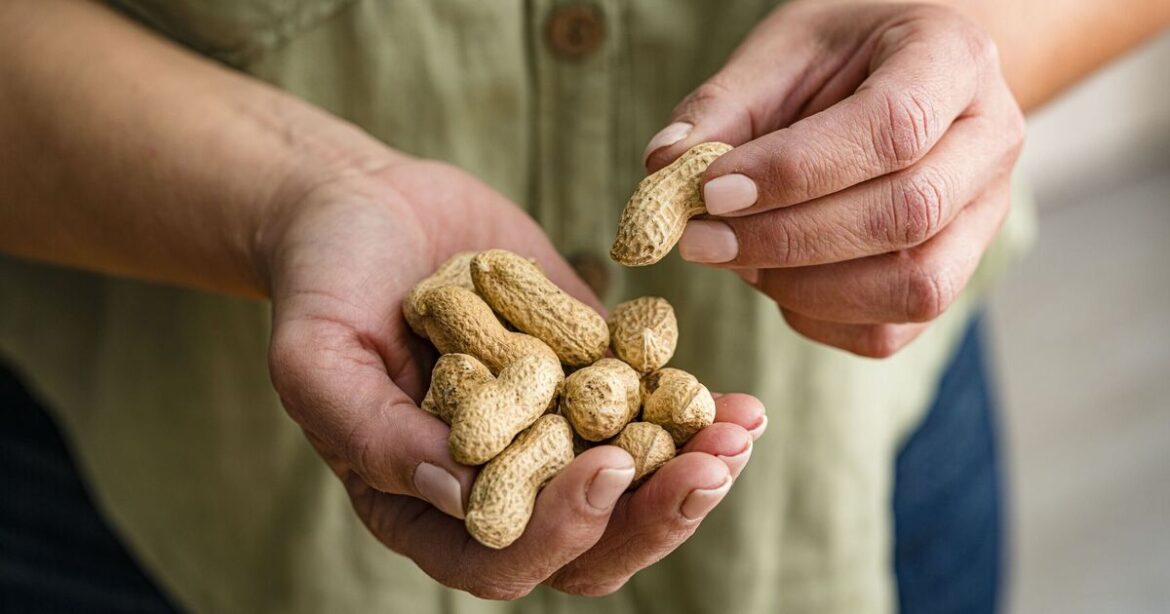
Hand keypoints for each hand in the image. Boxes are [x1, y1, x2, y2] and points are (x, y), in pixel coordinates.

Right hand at [262, 158, 765, 597]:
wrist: (365, 205)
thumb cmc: (323, 282)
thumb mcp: (317, 357)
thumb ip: (373, 434)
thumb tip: (461, 495)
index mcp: (425, 502)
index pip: (501, 556)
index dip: (561, 532)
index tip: (605, 470)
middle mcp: (497, 480)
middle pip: (588, 540)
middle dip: (654, 513)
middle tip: (710, 467)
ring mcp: (549, 430)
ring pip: (633, 486)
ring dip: (693, 472)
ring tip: (739, 434)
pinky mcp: (586, 376)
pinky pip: (648, 411)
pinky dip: (694, 413)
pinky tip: (739, 403)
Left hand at [644, 1, 1024, 356]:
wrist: (900, 72)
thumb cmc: (841, 54)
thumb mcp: (781, 50)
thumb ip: (724, 106)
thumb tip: (664, 168)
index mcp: (955, 59)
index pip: (892, 128)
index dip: (795, 172)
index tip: (711, 191)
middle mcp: (990, 141)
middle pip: (907, 215)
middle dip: (787, 239)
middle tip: (699, 239)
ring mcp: (985, 216)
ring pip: (914, 286)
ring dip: (804, 288)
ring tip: (736, 258)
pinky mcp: (956, 272)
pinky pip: (894, 329)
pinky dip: (819, 320)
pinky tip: (773, 282)